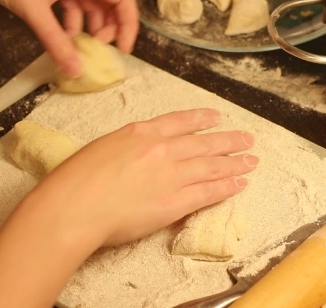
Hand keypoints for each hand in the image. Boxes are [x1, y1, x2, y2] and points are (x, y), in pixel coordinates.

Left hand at [0, 0, 138, 76]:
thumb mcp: (34, 9)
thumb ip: (55, 41)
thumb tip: (74, 69)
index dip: (128, 24)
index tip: (124, 48)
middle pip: (111, 3)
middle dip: (110, 29)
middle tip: (101, 50)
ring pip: (95, 6)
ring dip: (92, 28)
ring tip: (84, 47)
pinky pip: (77, 5)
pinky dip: (75, 23)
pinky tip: (67, 38)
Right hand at [32, 108, 257, 246]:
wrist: (73, 207)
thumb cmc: (76, 179)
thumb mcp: (102, 147)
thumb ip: (129, 145)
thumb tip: (141, 150)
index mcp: (141, 133)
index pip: (180, 121)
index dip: (202, 119)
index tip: (217, 118)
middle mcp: (162, 150)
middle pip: (204, 143)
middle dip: (229, 140)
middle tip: (248, 139)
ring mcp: (171, 175)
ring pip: (212, 166)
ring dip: (235, 163)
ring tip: (251, 160)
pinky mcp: (175, 203)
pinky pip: (208, 192)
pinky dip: (227, 187)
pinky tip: (240, 183)